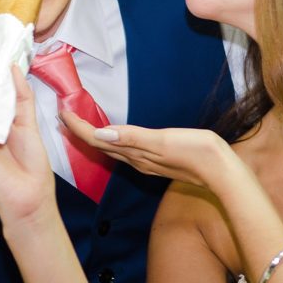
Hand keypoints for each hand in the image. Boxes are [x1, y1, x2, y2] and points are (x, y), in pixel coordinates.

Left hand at [60, 112, 233, 188]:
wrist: (221, 171)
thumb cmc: (196, 152)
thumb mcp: (163, 140)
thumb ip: (132, 137)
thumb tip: (100, 134)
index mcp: (135, 153)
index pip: (97, 140)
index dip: (78, 127)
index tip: (61, 111)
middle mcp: (136, 160)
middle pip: (100, 146)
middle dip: (80, 132)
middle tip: (63, 116)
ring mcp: (146, 162)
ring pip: (112, 149)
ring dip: (94, 137)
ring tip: (81, 125)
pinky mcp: (156, 161)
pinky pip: (125, 151)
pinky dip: (112, 141)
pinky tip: (114, 138)